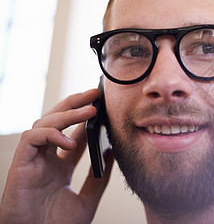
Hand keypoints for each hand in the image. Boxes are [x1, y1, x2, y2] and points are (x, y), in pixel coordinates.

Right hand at [0, 89, 113, 223]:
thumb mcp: (87, 200)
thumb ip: (99, 177)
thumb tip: (113, 152)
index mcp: (59, 166)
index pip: (73, 134)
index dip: (87, 120)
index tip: (104, 108)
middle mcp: (45, 159)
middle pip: (57, 121)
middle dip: (75, 104)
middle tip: (95, 93)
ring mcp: (33, 160)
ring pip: (44, 123)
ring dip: (67, 114)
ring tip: (90, 110)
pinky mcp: (20, 164)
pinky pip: (32, 138)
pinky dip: (51, 134)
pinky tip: (70, 142)